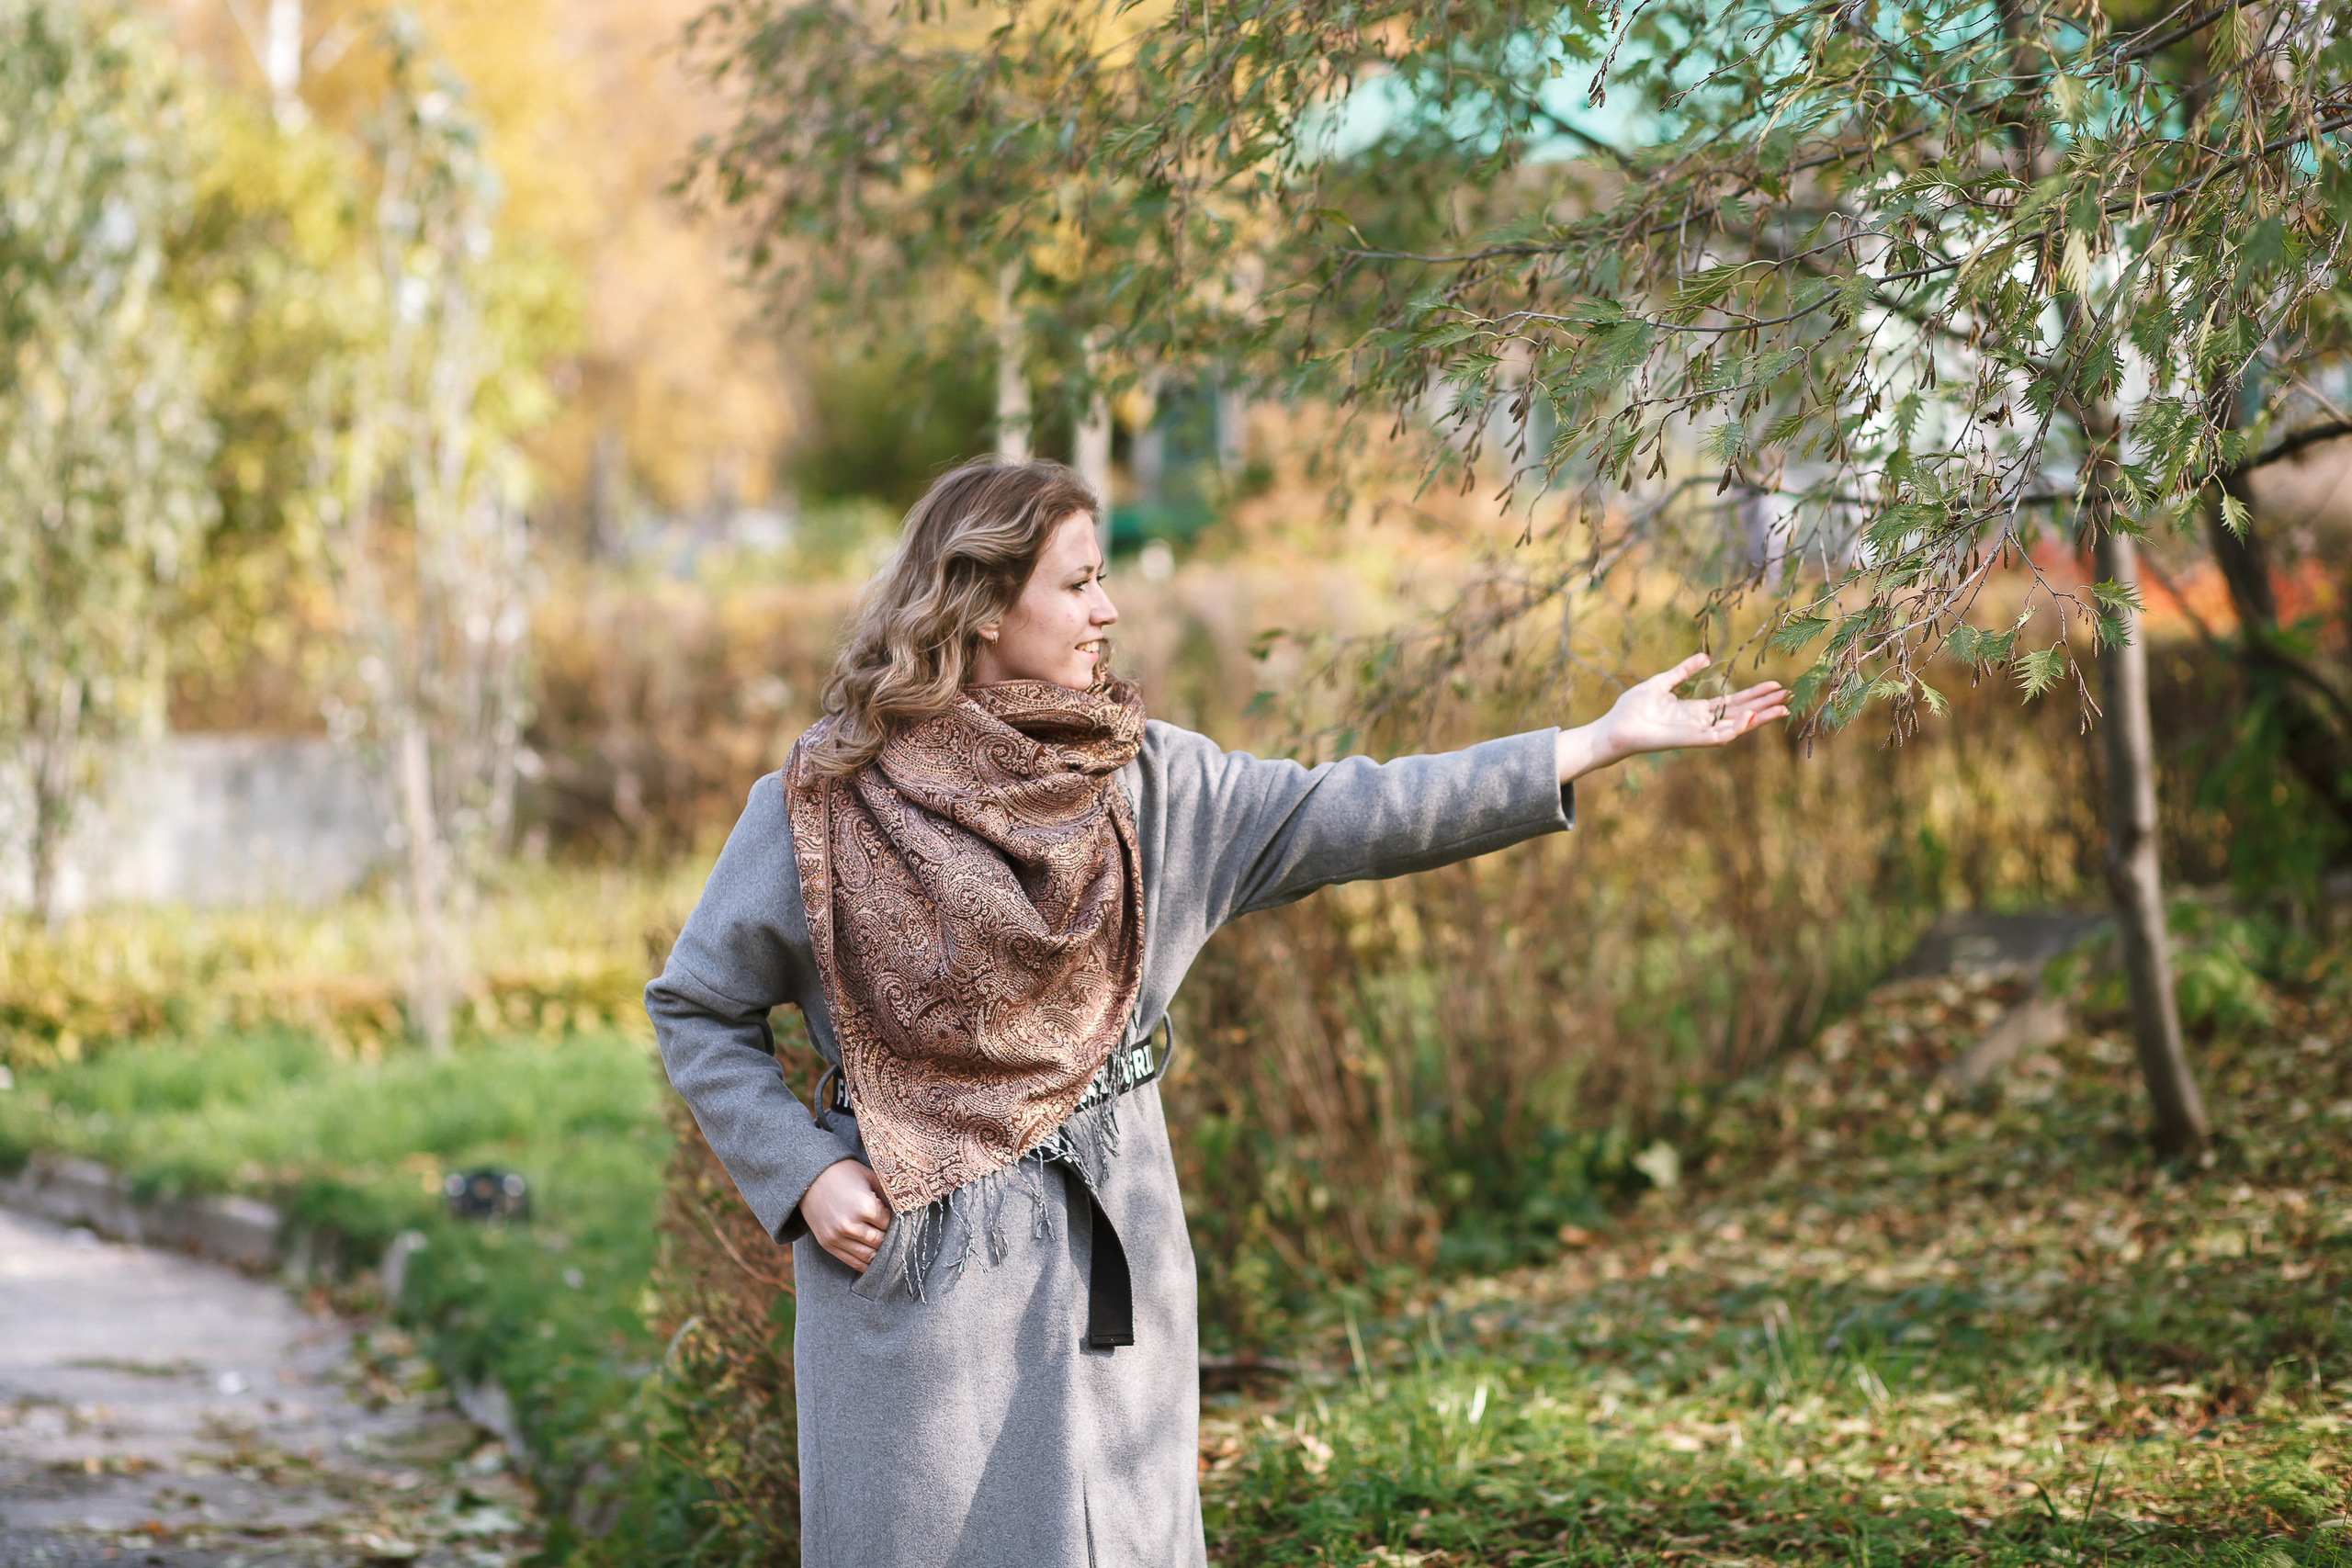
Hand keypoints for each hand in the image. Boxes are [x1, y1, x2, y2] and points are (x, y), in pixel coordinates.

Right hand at [802, 1158, 890, 1272]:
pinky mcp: (827, 1244)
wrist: (810, 1177)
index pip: (889, 1224)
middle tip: (894, 1235)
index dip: (895, 1221)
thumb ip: (888, 1195)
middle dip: (889, 1239)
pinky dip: (865, 1264)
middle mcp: (850, 1225)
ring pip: (868, 1256)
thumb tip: (905, 1210)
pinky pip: (851, 1261)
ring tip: (885, 1248)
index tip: (897, 1219)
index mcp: (865, 1206)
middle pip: (880, 1242)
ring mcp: (837, 1237)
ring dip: (879, 1253)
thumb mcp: (870, 1177)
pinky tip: (874, 1261)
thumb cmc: (844, 1173)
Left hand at [1555, 652, 1788, 781]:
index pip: (1732, 703)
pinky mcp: (1688, 741)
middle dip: (1764, 706)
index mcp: (1695, 710)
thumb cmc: (1632, 708)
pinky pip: (1716, 737)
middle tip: (1788, 697)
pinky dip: (1734, 728)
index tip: (1775, 685)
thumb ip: (1683, 671)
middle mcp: (1700, 723)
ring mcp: (1696, 733)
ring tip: (1780, 710)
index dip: (1754, 694)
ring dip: (1758, 719)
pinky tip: (1750, 718)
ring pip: (1735, 727)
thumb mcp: (1662, 682)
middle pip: (1740, 713)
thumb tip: (1705, 657)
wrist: (1614, 726)